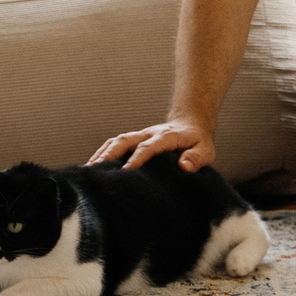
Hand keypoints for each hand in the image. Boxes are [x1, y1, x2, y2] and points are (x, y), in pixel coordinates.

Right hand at [88, 116, 214, 170]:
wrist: (190, 124)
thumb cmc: (197, 142)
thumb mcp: (205, 150)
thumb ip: (196, 158)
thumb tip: (184, 166)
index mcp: (166, 137)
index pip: (148, 147)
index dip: (137, 158)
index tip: (127, 170)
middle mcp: (149, 134)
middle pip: (125, 140)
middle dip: (110, 153)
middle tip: (97, 168)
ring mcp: (139, 135)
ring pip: (117, 140)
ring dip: (102, 153)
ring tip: (90, 169)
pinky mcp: (134, 139)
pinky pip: (115, 143)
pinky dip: (103, 152)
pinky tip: (93, 165)